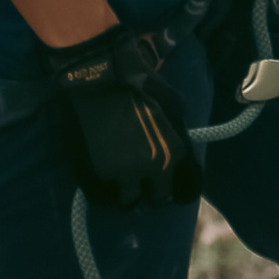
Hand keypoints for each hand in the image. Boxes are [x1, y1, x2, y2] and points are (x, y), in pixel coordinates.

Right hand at [45, 24, 199, 208]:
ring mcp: (120, 173)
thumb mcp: (174, 108)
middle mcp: (151, 167)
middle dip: (153, 192)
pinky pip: (102, 199)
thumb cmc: (140, 85)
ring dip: (127, 194)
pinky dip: (105, 194)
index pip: (187, 190)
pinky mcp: (91, 173)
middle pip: (157, 199)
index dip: (179, 191)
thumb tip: (177, 157)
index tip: (171, 188)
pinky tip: (105, 181)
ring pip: (128, 202)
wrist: (100, 76)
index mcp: (176, 151)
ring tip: (122, 180)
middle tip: (143, 182)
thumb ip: (177, 136)